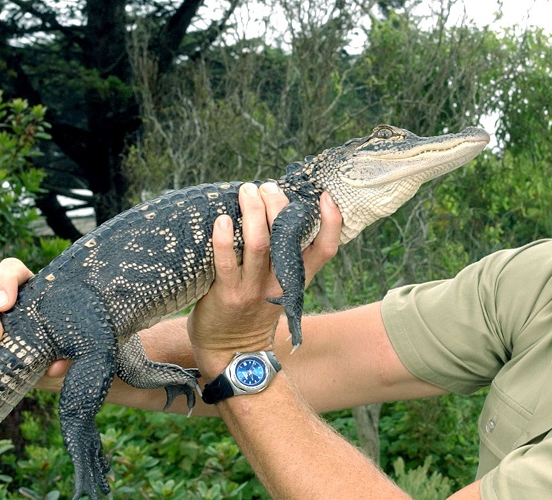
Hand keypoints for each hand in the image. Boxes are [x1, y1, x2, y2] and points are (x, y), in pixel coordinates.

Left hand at [187, 182, 340, 371]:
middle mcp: (280, 282)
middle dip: (279, 204)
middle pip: (289, 237)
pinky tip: (220, 220)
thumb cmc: (252, 312)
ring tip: (246, 191)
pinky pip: (225, 263)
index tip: (325, 196)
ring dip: (252, 212)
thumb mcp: (279, 287)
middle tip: (267, 186)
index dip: (331, 222)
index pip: (325, 249)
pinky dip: (223, 239)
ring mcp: (254, 289)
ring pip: (259, 244)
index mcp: (296, 278)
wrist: (232, 354)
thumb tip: (275, 212)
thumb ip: (283, 258)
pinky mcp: (228, 295)